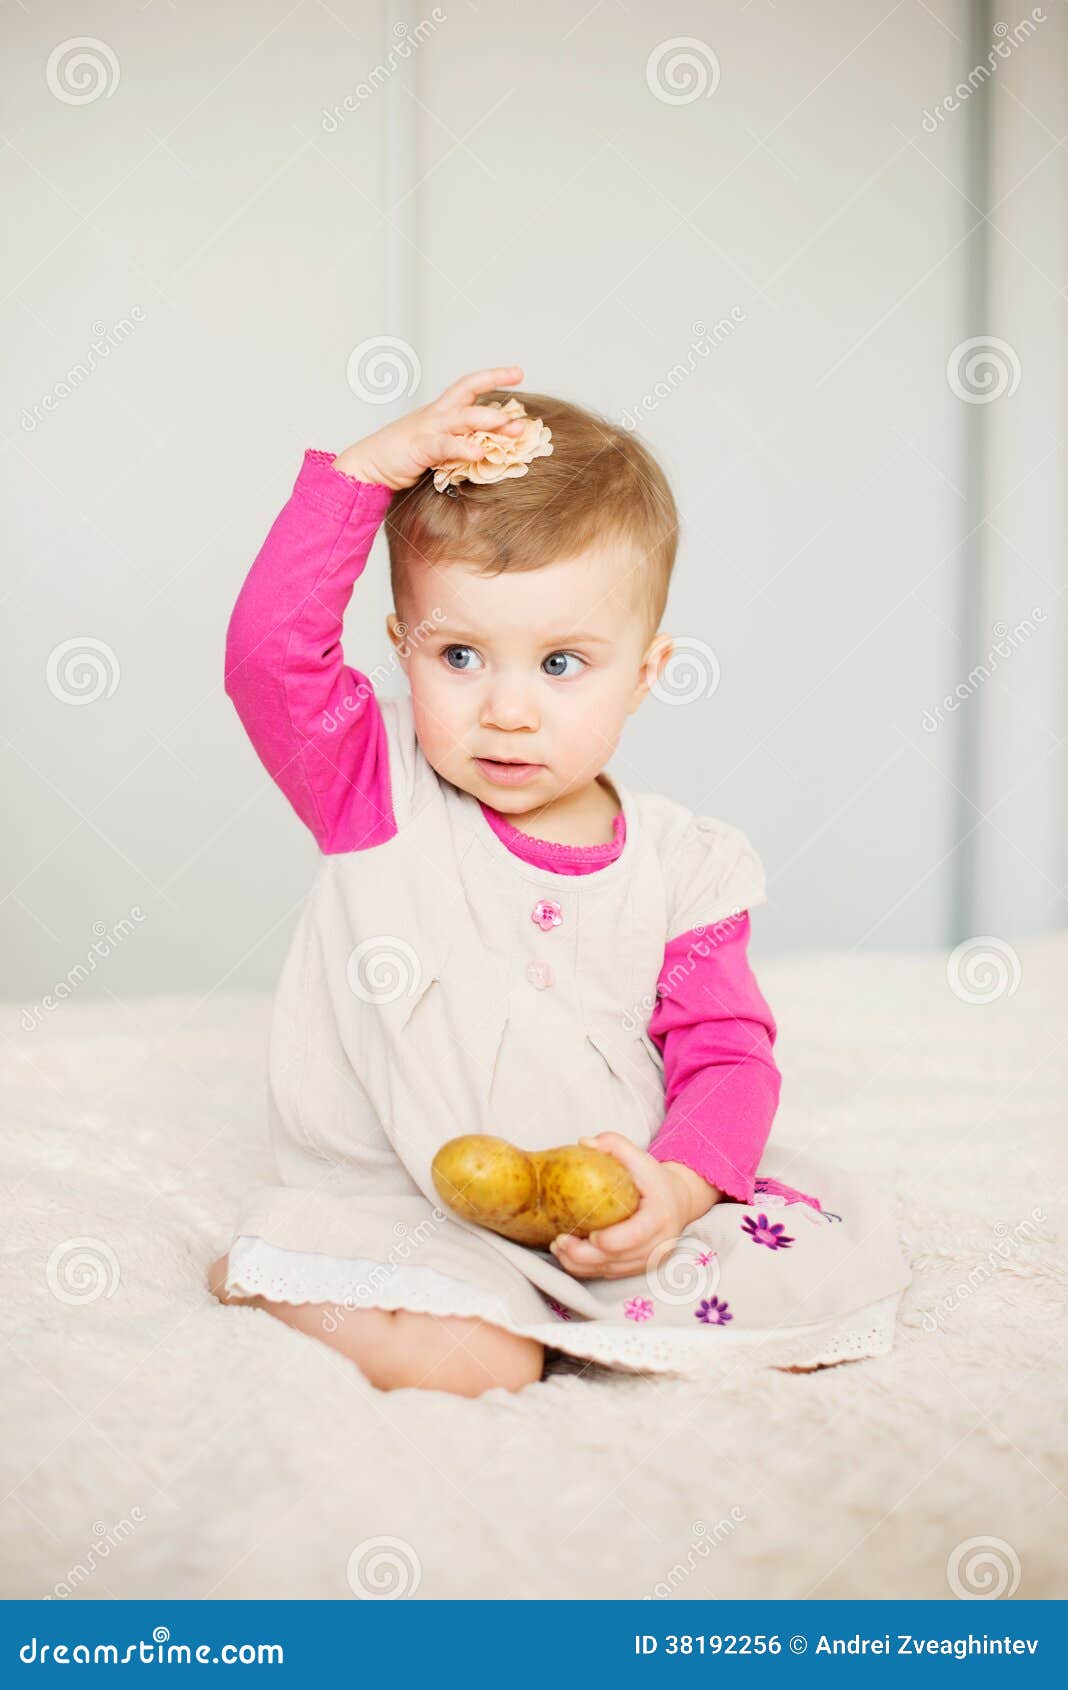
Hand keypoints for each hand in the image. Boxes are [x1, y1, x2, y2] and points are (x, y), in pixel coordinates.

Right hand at [332, 364, 526, 489]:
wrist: (367, 466)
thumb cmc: (401, 457)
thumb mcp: (436, 447)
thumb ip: (460, 444)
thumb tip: (488, 449)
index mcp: (440, 411)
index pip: (469, 386)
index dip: (492, 377)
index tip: (517, 372)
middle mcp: (436, 415)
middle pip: (468, 391)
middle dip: (494, 383)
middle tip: (521, 383)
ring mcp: (427, 429)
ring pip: (463, 418)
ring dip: (489, 420)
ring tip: (513, 426)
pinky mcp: (419, 448)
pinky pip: (445, 446)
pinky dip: (463, 448)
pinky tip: (480, 453)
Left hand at [549, 1132, 723, 1280]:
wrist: (678, 1202)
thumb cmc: (653, 1179)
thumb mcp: (639, 1156)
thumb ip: (614, 1144)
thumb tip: (584, 1142)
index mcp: (660, 1215)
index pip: (636, 1234)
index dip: (612, 1240)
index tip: (590, 1235)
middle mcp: (659, 1243)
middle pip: (619, 1258)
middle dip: (586, 1255)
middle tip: (560, 1242)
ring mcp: (650, 1259)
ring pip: (613, 1270)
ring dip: (582, 1265)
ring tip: (558, 1248)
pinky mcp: (640, 1268)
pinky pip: (611, 1275)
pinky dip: (588, 1270)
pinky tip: (569, 1257)